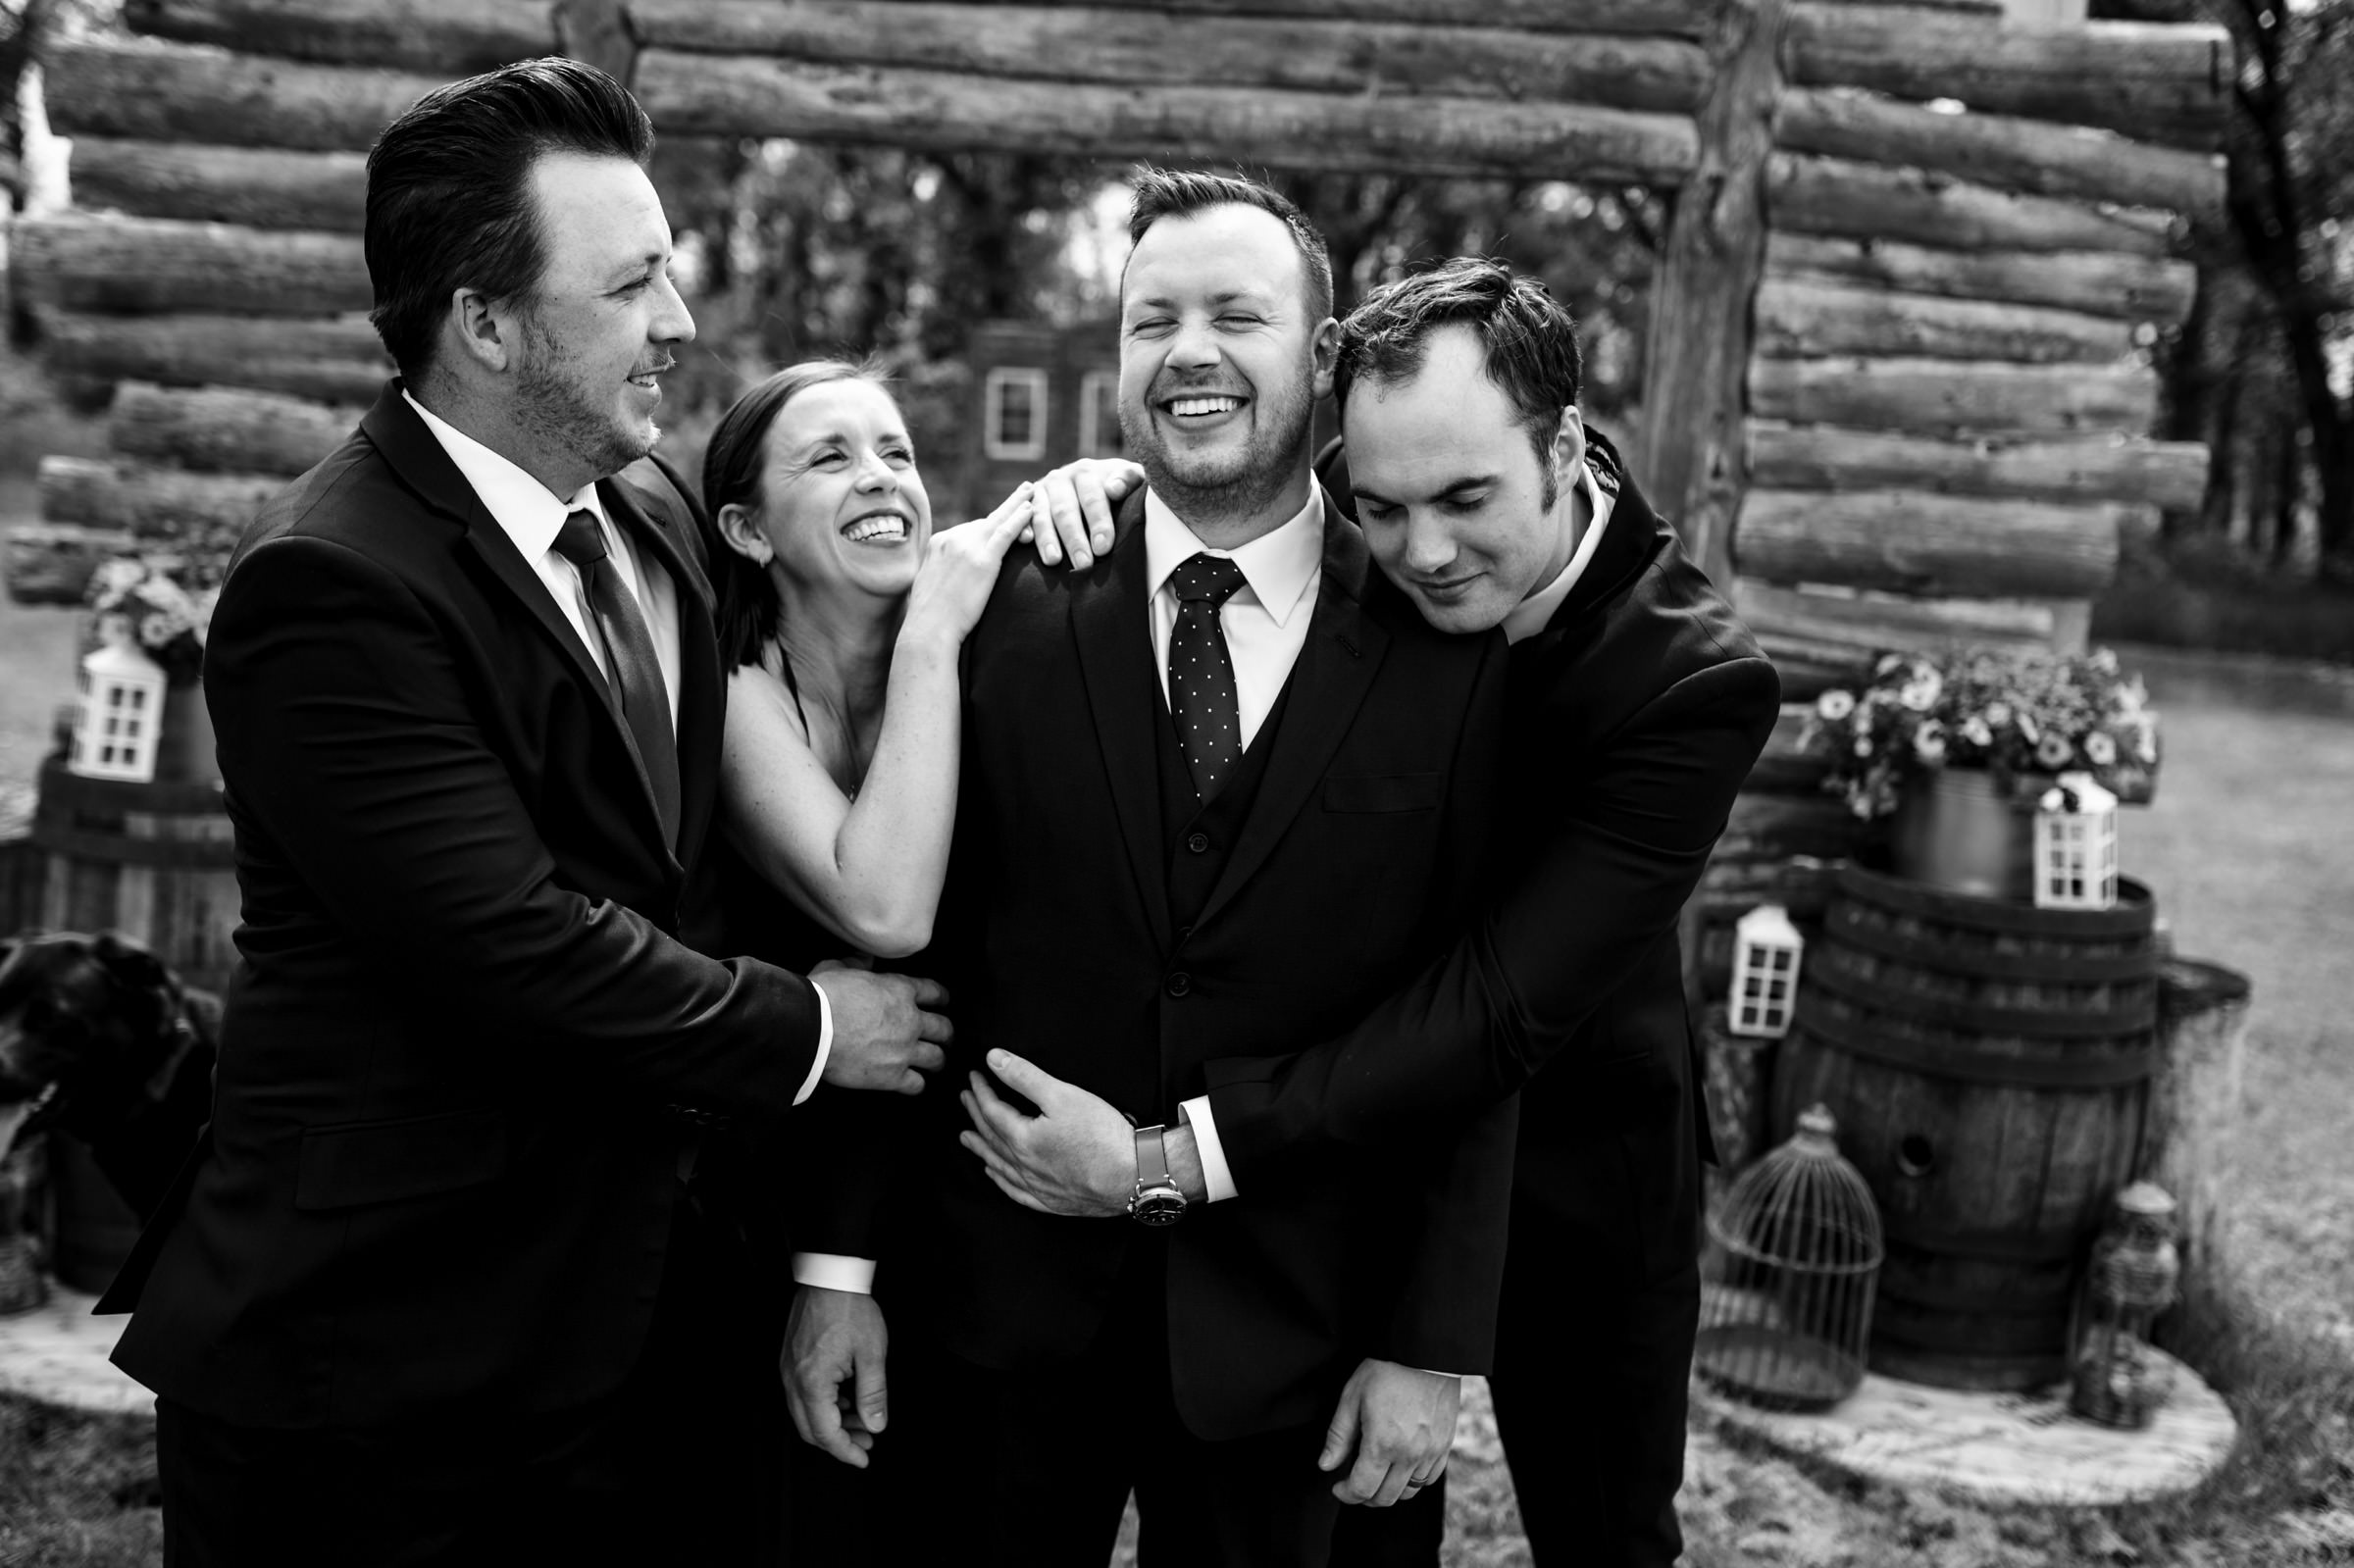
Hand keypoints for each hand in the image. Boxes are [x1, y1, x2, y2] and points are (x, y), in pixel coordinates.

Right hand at [783, 1286, 888, 1467]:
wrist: (829, 1275)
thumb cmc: (850, 1308)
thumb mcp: (872, 1353)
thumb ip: (873, 1394)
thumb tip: (876, 1425)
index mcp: (812, 1382)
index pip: (826, 1433)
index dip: (845, 1451)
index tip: (863, 1459)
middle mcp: (793, 1380)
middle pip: (810, 1429)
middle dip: (839, 1441)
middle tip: (866, 1442)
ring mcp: (788, 1370)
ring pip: (805, 1412)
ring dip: (832, 1422)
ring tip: (861, 1419)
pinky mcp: (790, 1359)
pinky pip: (802, 1394)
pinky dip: (823, 1404)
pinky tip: (845, 1399)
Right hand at [814, 963, 949, 1094]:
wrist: (811, 1028)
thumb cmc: (823, 996)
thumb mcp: (838, 967)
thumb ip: (856, 963)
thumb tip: (863, 959)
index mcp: (900, 990)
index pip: (934, 992)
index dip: (941, 997)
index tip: (943, 1002)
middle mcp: (910, 1020)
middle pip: (944, 1028)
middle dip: (946, 1033)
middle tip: (945, 1037)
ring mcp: (905, 1050)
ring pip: (936, 1058)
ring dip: (938, 1060)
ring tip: (936, 1063)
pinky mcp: (892, 1076)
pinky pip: (917, 1084)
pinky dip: (917, 1085)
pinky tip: (914, 1084)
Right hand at [901, 483, 1034, 645]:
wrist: (929, 629)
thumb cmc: (930, 620)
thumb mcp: (932, 588)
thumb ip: (944, 576)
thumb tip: (952, 583)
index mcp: (938, 544)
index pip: (967, 530)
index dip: (988, 528)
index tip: (1003, 520)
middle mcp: (951, 539)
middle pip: (984, 522)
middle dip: (1006, 513)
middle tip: (1025, 493)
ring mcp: (967, 546)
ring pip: (998, 519)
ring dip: (1017, 504)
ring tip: (1032, 491)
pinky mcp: (983, 559)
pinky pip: (1006, 532)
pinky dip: (1020, 518)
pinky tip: (1032, 509)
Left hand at [958, 1048, 1136, 1216]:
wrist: (1134, 1175)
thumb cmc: (1102, 1136)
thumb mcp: (1062, 1095)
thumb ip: (1025, 1076)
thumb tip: (993, 1059)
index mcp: (1023, 1139)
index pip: (992, 1111)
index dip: (981, 1091)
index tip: (974, 1077)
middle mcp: (1024, 1166)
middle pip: (992, 1138)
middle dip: (976, 1116)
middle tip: (965, 1100)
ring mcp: (1038, 1187)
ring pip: (999, 1166)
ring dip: (982, 1149)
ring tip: (967, 1138)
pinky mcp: (1053, 1202)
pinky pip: (1017, 1192)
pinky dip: (1002, 1181)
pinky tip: (996, 1175)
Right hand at [1025, 459, 1145, 569]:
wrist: (1096, 483)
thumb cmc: (1119, 488)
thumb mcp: (1131, 478)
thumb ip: (1128, 479)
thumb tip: (1114, 488)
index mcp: (1086, 472)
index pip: (1092, 498)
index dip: (1098, 523)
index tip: (1103, 547)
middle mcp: (1060, 478)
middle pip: (1065, 510)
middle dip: (1074, 539)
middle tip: (1084, 564)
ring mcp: (1041, 490)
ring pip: (1041, 514)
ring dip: (1046, 538)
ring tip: (1054, 561)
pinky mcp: (1027, 504)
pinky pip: (1019, 516)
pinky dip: (1021, 527)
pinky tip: (1024, 541)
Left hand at [1319, 1360, 1459, 1506]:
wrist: (1425, 1352)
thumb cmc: (1386, 1369)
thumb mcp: (1352, 1396)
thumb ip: (1339, 1436)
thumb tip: (1326, 1466)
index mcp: (1382, 1443)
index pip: (1362, 1489)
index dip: (1346, 1494)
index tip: (1339, 1486)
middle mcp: (1409, 1454)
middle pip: (1385, 1497)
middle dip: (1365, 1496)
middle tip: (1354, 1482)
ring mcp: (1431, 1452)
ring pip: (1409, 1492)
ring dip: (1389, 1490)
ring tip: (1377, 1474)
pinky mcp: (1445, 1445)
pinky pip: (1429, 1479)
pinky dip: (1413, 1481)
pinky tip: (1401, 1466)